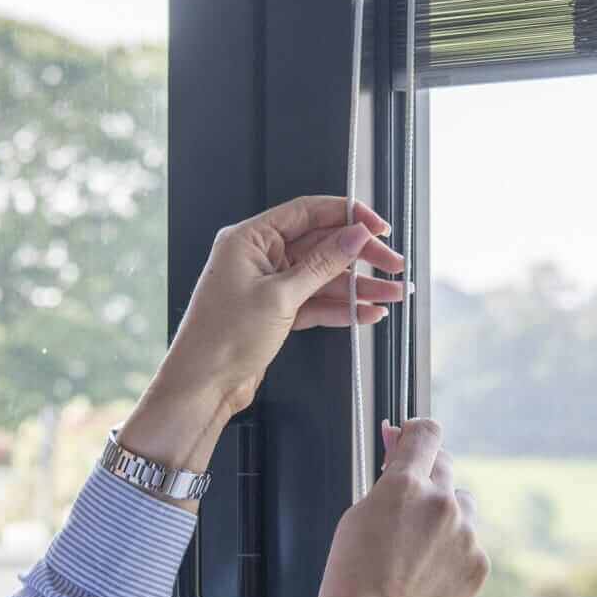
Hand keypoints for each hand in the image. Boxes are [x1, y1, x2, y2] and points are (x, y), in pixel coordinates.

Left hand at [160, 195, 409, 415]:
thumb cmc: (222, 338)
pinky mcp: (277, 311)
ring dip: (359, 287)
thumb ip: (322, 264)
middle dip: (360, 255)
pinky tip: (369, 312)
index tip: (378, 226)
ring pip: (324, 277)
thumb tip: (354, 236)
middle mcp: (259, 256)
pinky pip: (317, 301)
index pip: (307, 211)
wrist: (203, 385)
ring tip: (393, 294)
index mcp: (249, 239)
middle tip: (393, 264)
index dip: (347, 215)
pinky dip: (343, 307)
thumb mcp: (279, 296)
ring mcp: (269, 285)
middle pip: (321, 244)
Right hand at [274, 418, 486, 596]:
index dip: (416, 433)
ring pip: (461, 506)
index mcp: (406, 485)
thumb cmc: (351, 580)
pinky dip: (453, 550)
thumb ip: (386, 482)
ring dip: (444, 514)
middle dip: (426, 478)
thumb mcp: (356, 517)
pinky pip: (469, 542)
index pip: (426, 434)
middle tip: (406, 502)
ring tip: (415, 548)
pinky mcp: (478, 565)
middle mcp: (442, 504)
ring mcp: (466, 535)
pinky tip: (427, 573)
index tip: (410, 440)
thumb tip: (398, 455)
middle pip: (444, 467)